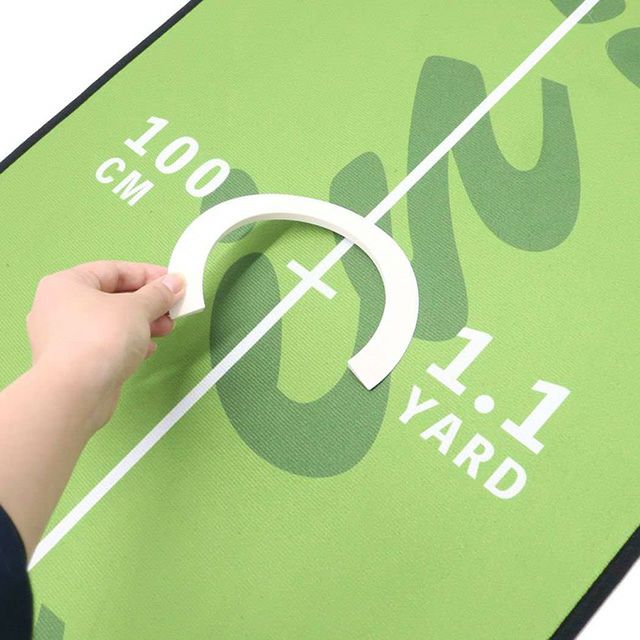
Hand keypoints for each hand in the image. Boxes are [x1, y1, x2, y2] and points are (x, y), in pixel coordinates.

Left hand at [26, 261, 183, 432]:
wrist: (75, 394)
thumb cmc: (101, 338)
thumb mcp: (137, 309)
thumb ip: (158, 294)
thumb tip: (175, 282)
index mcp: (67, 284)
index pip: (113, 270)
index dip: (147, 274)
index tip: (174, 281)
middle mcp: (59, 307)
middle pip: (113, 296)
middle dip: (148, 303)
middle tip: (173, 309)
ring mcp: (64, 337)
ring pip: (111, 322)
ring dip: (143, 324)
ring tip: (166, 330)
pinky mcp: (74, 362)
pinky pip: (106, 344)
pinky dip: (129, 344)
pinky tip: (147, 350)